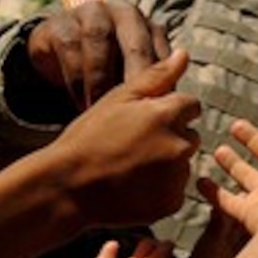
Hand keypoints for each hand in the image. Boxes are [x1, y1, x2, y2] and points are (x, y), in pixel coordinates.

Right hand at [27, 0, 169, 109]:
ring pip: (99, 39)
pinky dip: (76, 77)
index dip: (163, 83)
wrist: (59, 60)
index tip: (161, 111)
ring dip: (101, 78)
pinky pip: (70, 44)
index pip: (162, 54)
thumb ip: (153, 87)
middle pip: (135, 44)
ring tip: (102, 109)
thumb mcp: (132, 80)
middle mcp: (124, 14)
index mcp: (149, 28)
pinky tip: (80, 101)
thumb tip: (175, 112)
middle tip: (135, 110)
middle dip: (136, 78)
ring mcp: (91, 13)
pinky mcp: (59, 22)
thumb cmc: (108, 74)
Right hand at [42, 48, 199, 227]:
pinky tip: (134, 187)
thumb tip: (184, 54)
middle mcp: (180, 145)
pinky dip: (161, 190)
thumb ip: (156, 76)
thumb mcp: (118, 98)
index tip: (145, 122)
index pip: (191, 106)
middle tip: (134, 146)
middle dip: (171, 137)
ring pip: (183, 165)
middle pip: (191, 136)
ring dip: (167, 165)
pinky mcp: (172, 203)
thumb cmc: (88, 137)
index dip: (169, 111)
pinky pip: (175, 191)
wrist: (67, 186)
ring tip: (131, 167)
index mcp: (168, 114)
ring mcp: (177, 176)